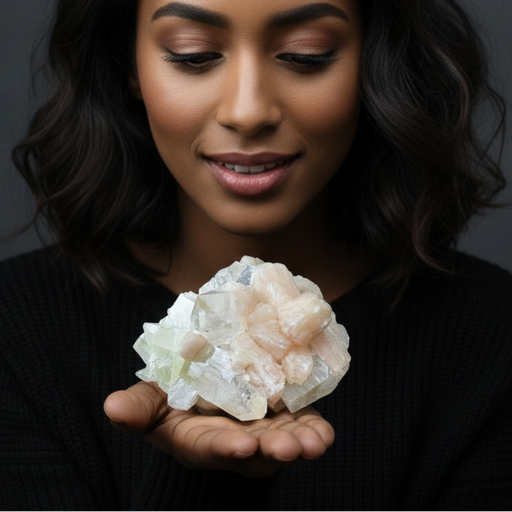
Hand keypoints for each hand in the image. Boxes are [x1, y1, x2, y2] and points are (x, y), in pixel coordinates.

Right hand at [104, 381, 334, 477]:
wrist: (206, 386)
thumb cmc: (173, 397)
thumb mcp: (153, 400)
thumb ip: (137, 407)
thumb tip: (111, 407)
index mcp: (199, 439)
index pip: (211, 446)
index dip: (224, 447)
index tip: (240, 446)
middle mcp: (233, 440)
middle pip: (255, 450)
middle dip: (273, 450)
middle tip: (293, 448)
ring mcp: (261, 429)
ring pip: (282, 441)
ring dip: (301, 443)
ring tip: (318, 442)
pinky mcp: (280, 415)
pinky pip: (299, 423)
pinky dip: (313, 427)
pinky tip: (324, 432)